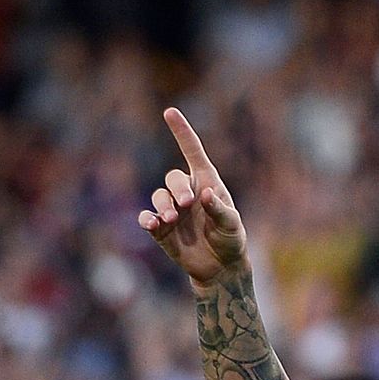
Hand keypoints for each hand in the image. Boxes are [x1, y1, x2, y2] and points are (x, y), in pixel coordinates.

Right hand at [138, 107, 247, 286]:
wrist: (220, 268)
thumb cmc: (230, 240)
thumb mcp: (232, 225)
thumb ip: (219, 209)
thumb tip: (204, 194)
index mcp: (206, 183)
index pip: (192, 151)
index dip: (181, 132)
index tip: (170, 112)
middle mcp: (187, 192)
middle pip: (173, 178)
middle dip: (177, 188)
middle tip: (186, 204)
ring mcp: (172, 210)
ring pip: (159, 197)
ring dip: (163, 205)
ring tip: (172, 220)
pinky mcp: (161, 229)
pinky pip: (147, 217)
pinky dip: (147, 219)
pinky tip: (152, 224)